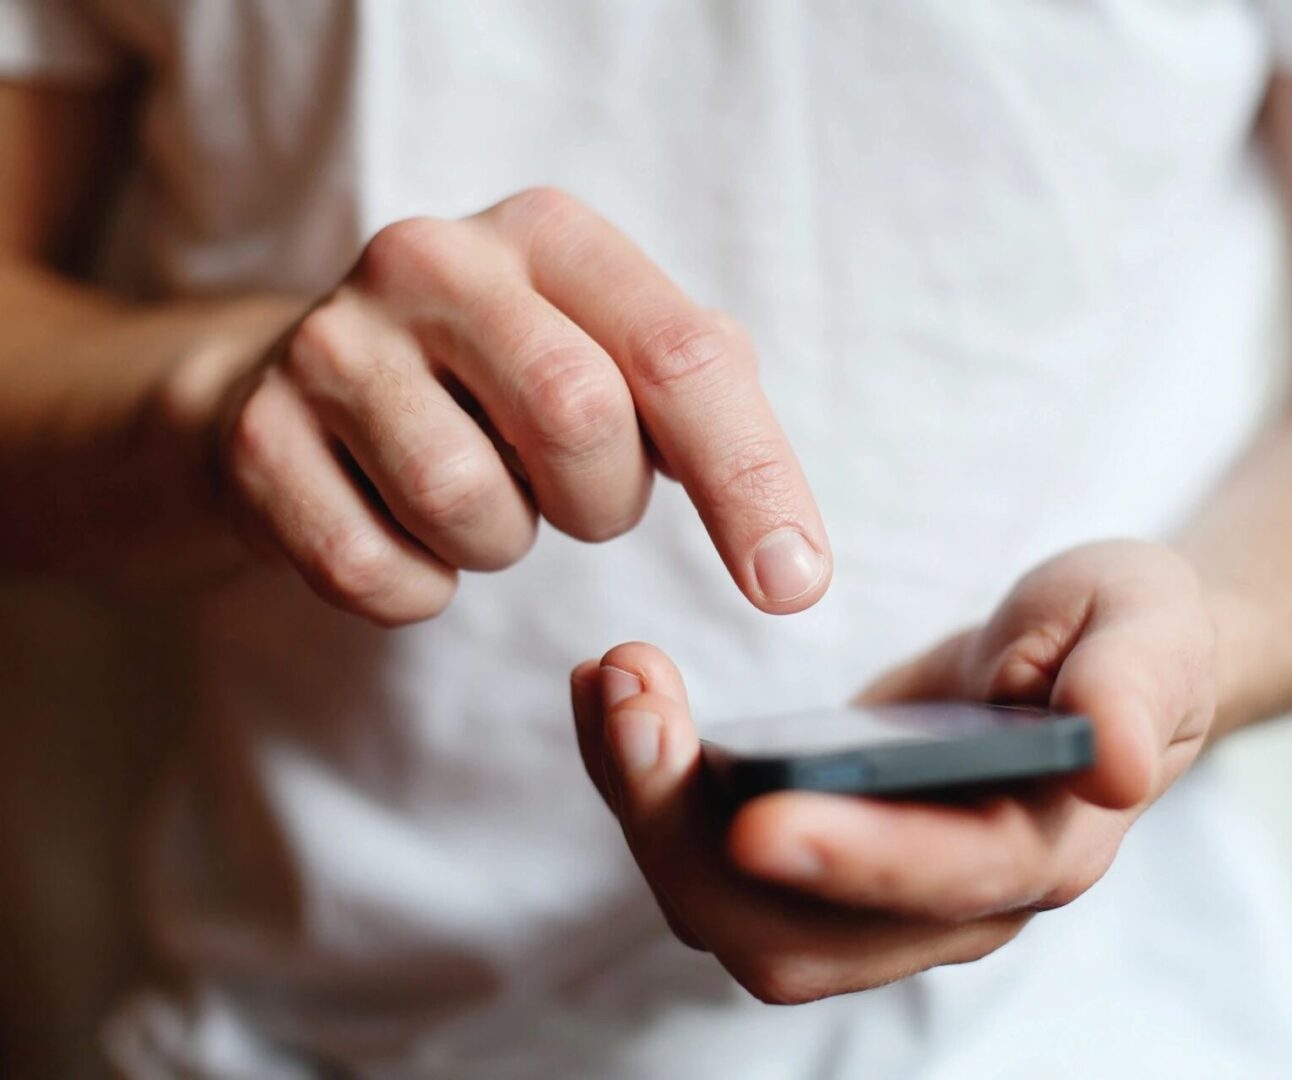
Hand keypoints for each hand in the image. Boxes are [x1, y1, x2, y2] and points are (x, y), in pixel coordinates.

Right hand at [218, 188, 829, 623]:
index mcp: (550, 234)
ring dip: (501, 543)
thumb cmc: (499, 376)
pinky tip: (402, 529)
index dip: (750, 479)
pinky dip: (419, 588)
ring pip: (471, 506)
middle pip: (579, 419)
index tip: (795, 585)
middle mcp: (433, 259)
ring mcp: (332, 344)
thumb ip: (703, 401)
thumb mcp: (609, 348)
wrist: (303, 382)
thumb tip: (783, 545)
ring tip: (478, 494)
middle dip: (601, 503)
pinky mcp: (258, 437)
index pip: (680, 354)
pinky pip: (377, 573)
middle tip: (572, 498)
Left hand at [569, 541, 1217, 1003]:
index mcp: (1041, 846)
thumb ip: (1134, 682)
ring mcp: (872, 894)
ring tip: (611, 678)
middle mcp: (949, 903)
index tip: (758, 813)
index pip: (946, 880)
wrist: (1088, 659)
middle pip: (794, 938)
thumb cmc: (1122, 635)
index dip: (855, 859)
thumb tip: (1116, 758)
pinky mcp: (813, 857)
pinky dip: (644, 786)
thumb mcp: (1146, 623)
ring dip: (646, 810)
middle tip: (634, 699)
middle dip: (689, 836)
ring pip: (729, 914)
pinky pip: (706, 861)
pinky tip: (613, 693)